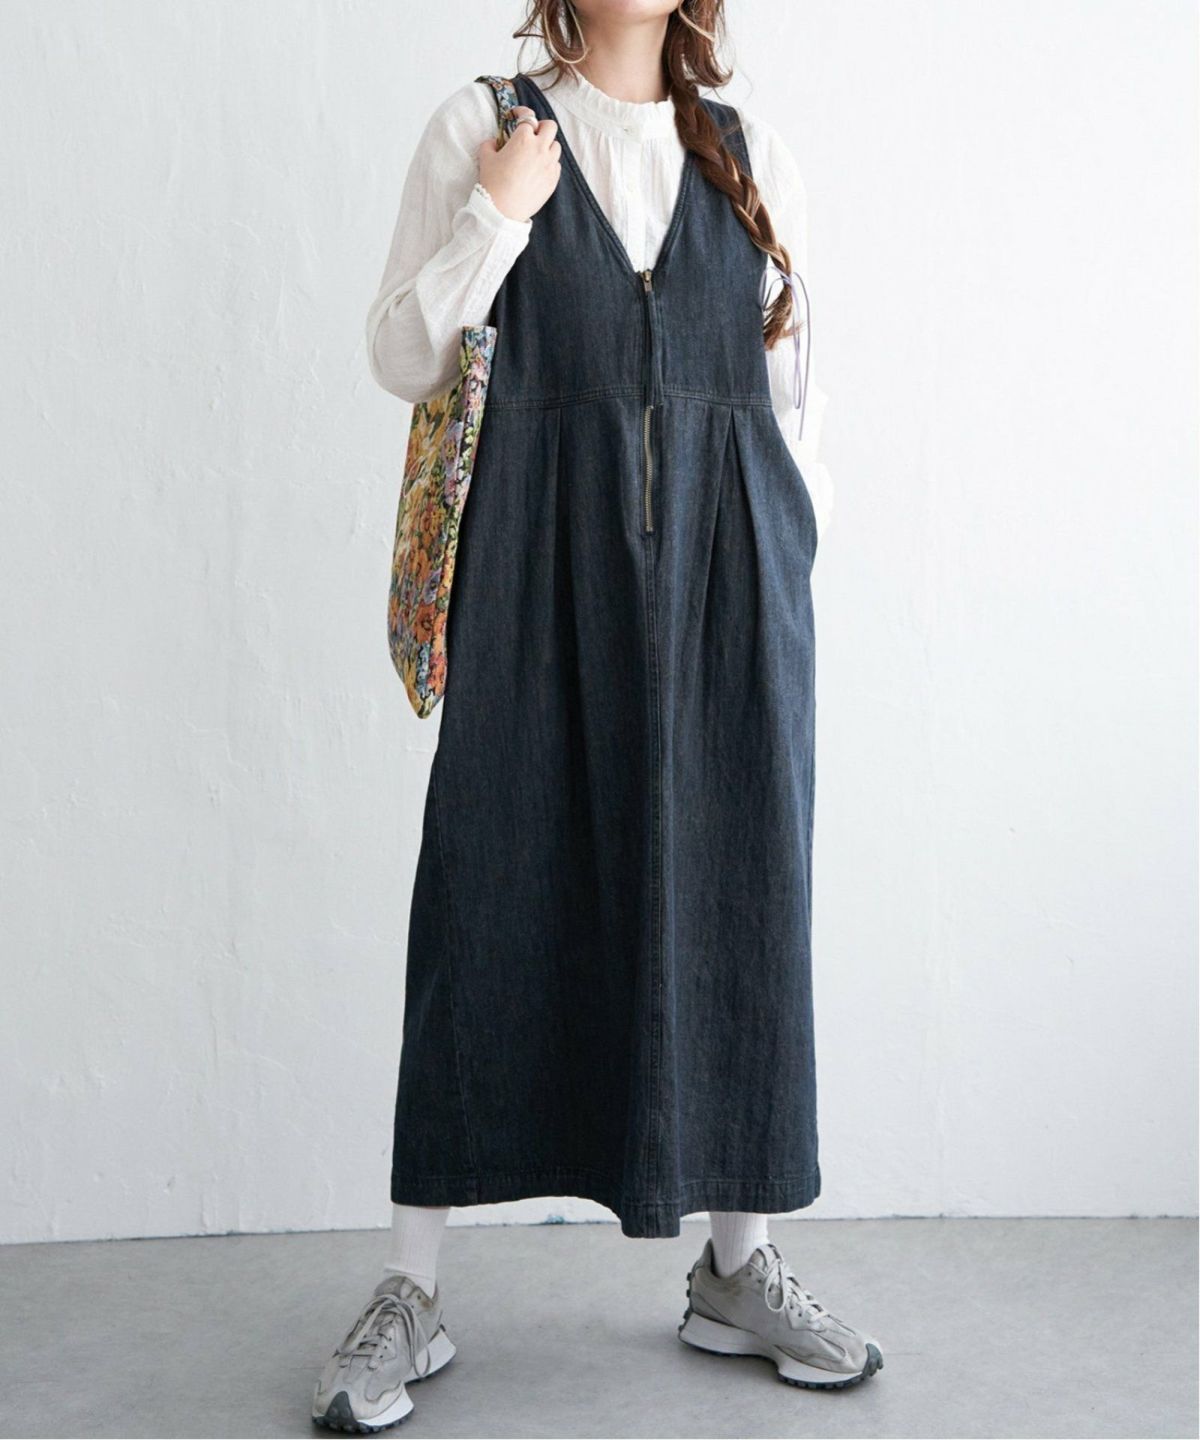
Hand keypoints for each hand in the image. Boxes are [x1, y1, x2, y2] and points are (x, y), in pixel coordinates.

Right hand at [477, 107, 561, 222]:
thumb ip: (490, 144)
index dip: (522, 113)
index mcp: (523, 139)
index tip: (518, 115)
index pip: (528, 117)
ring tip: (536, 154)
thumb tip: (494, 142)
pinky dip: (550, 163)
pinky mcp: (553, 180)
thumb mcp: (485, 158)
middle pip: (550, 127)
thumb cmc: (493, 183)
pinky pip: (556, 165)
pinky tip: (539, 169)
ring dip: (547, 146)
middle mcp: (540, 148)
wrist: (502, 210)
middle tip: (533, 133)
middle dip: (542, 127)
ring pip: (556, 146)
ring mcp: (549, 164)